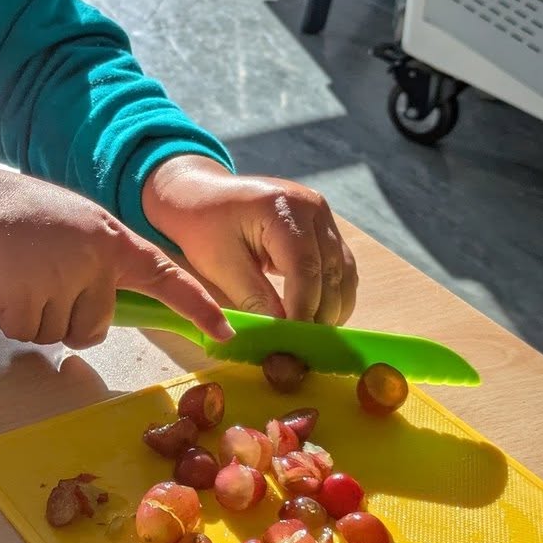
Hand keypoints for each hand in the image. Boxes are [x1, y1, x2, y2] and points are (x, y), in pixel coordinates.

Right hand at [0, 162, 232, 349]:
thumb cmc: (22, 219)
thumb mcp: (78, 229)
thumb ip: (101, 263)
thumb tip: (108, 312)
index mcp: (111, 240)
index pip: (165, 275)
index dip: (197, 306)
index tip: (225, 331)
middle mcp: (94, 258)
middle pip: (96, 327)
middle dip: (66, 317)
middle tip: (41, 278)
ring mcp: (60, 276)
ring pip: (59, 335)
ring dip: (36, 317)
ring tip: (20, 274)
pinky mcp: (25, 295)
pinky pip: (26, 334)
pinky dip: (10, 318)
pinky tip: (2, 283)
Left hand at [141, 156, 357, 325]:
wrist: (200, 194)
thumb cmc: (202, 224)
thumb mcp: (221, 264)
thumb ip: (254, 298)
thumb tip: (282, 334)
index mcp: (284, 207)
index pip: (305, 267)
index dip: (303, 309)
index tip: (293, 340)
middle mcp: (312, 207)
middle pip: (330, 271)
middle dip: (318, 313)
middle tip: (302, 348)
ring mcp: (322, 215)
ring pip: (343, 272)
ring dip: (331, 307)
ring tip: (310, 336)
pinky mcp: (324, 227)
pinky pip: (339, 266)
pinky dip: (332, 294)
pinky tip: (316, 316)